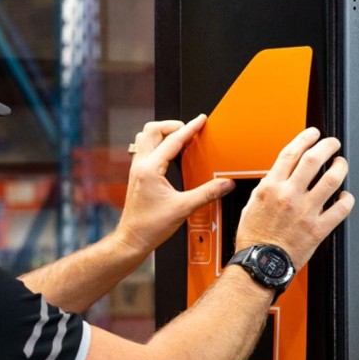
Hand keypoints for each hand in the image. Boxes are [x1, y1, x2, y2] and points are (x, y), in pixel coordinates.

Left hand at [113, 114, 234, 257]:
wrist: (132, 239)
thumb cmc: (149, 226)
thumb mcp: (183, 208)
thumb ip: (207, 193)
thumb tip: (225, 184)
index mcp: (150, 169)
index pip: (173, 140)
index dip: (190, 128)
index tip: (201, 120)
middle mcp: (140, 165)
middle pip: (152, 130)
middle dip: (172, 125)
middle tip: (189, 129)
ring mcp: (136, 170)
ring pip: (145, 137)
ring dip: (163, 133)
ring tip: (180, 138)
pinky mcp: (137, 176)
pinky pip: (145, 149)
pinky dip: (159, 145)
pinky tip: (171, 154)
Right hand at [233, 127, 354, 269]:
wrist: (260, 264)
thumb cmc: (254, 239)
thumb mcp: (251, 205)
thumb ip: (267, 188)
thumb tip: (280, 176)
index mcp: (270, 187)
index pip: (291, 153)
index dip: (306, 138)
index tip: (313, 134)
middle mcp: (289, 195)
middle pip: (314, 159)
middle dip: (328, 145)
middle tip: (333, 144)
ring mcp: (306, 211)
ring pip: (332, 179)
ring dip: (341, 167)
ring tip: (341, 164)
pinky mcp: (318, 228)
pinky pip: (341, 209)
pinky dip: (347, 199)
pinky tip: (345, 197)